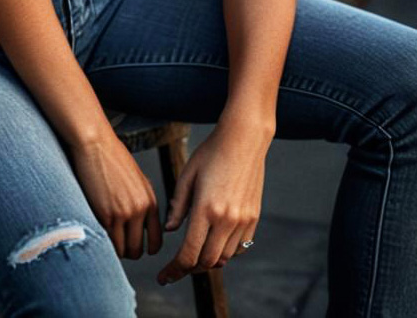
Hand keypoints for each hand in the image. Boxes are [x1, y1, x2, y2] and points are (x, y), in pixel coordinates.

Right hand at [68, 133, 162, 259]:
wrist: (95, 143)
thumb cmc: (112, 156)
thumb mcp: (137, 179)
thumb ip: (141, 201)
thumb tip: (140, 222)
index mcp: (150, 200)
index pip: (156, 240)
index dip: (146, 248)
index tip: (138, 248)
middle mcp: (140, 209)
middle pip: (137, 249)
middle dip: (127, 251)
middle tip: (118, 245)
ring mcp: (123, 213)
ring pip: (122, 250)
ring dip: (113, 249)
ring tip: (106, 239)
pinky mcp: (105, 214)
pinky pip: (106, 241)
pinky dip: (102, 242)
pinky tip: (97, 231)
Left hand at [157, 119, 268, 285]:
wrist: (243, 139)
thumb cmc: (211, 152)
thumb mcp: (187, 174)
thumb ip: (178, 205)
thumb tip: (170, 230)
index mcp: (206, 209)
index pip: (189, 253)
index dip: (174, 270)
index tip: (163, 277)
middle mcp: (227, 219)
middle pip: (207, 261)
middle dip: (190, 269)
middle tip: (177, 267)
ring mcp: (243, 220)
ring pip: (225, 258)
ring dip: (208, 261)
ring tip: (195, 254)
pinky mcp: (253, 217)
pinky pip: (240, 247)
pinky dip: (226, 252)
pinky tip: (215, 243)